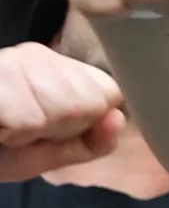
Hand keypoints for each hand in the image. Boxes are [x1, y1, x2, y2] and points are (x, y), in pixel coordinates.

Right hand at [0, 43, 120, 179]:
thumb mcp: (47, 153)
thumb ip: (91, 141)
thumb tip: (118, 118)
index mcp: (56, 67)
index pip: (109, 93)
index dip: (83, 125)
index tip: (46, 131)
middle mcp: (34, 54)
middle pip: (86, 103)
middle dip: (55, 131)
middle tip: (18, 131)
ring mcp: (7, 62)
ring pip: (57, 110)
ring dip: (26, 134)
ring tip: (2, 128)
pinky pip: (27, 117)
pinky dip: (9, 133)